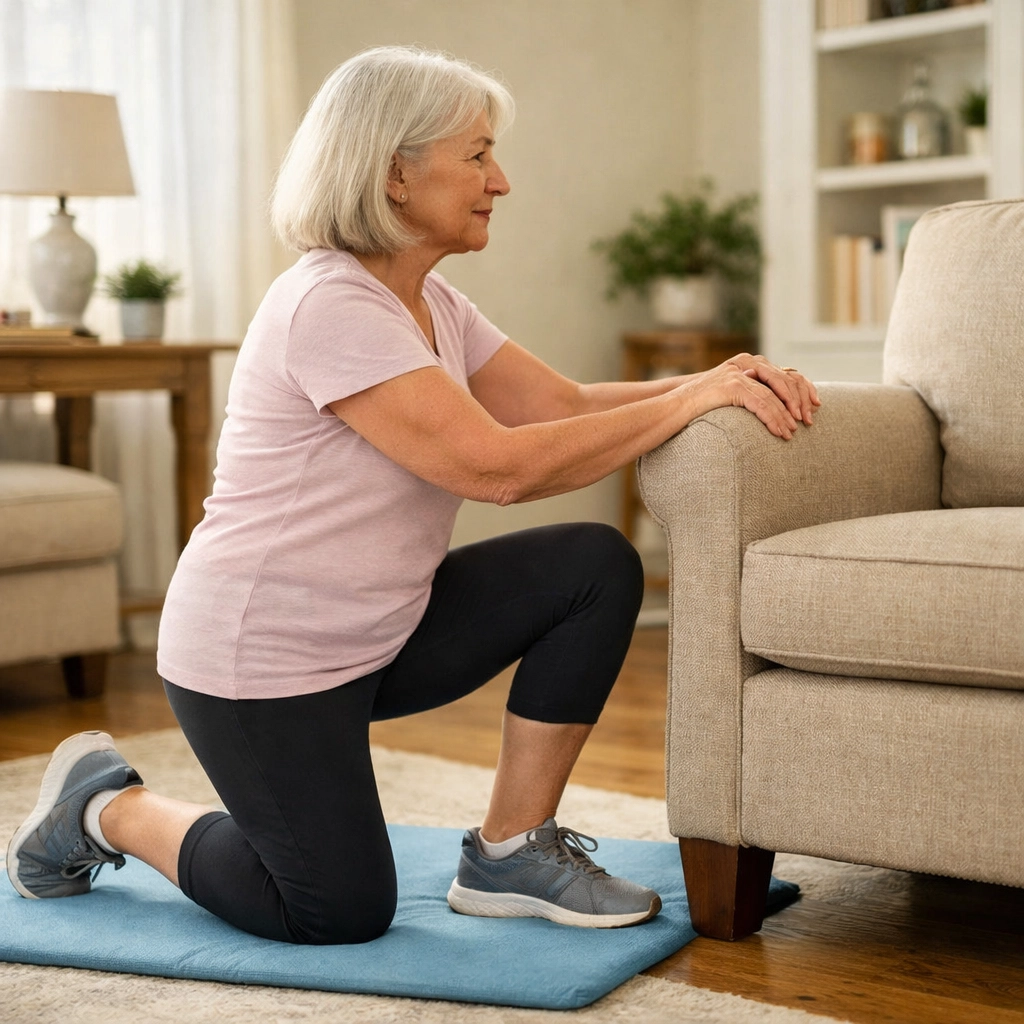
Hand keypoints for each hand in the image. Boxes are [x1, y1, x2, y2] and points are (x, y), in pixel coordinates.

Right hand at [676, 359, 810, 439]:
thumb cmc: (703, 404)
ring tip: (792, 432)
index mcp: (750, 362)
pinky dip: (773, 419)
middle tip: (808, 422)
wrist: (676, 405)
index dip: (804, 389)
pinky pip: (761, 403)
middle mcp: (746, 362)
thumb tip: (780, 404)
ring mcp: (739, 372)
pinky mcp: (732, 386)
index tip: (815, 406)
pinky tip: (779, 431)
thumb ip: (753, 390)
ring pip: (774, 394)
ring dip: (786, 415)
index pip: (787, 371)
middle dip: (800, 402)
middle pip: (786, 379)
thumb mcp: (732, 392)